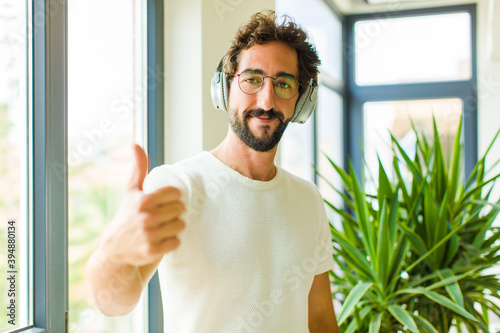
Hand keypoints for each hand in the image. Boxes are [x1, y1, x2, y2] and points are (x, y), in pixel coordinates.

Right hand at [98, 144, 185, 266]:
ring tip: (164, 227)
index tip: (165, 202)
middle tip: (164, 216)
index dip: (173, 198)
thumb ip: (138, 168)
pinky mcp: (152, 251)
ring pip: (180, 225)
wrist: (114, 249)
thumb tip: (136, 144)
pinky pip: (177, 242)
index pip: (175, 194)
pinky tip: (162, 239)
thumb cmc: (127, 215)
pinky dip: (172, 241)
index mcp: (143, 200)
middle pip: (179, 209)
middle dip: (174, 212)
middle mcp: (146, 217)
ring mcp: (149, 235)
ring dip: (175, 226)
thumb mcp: (131, 191)